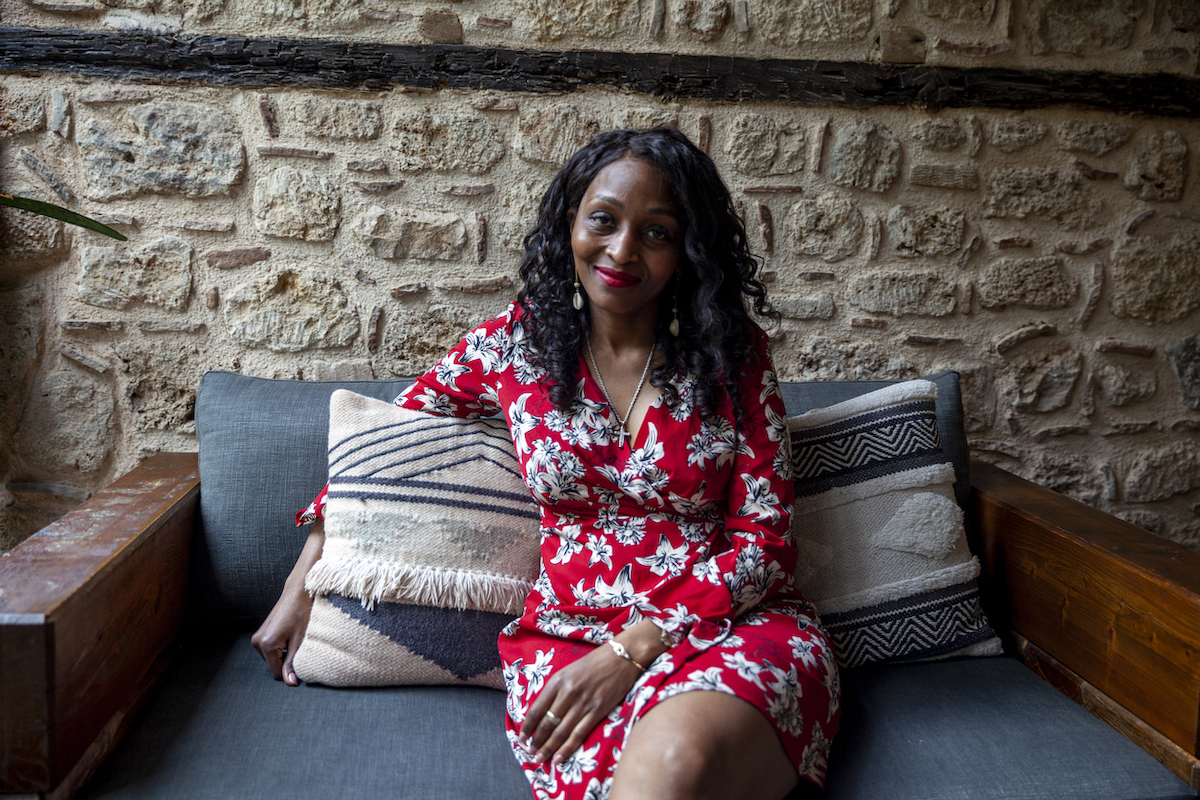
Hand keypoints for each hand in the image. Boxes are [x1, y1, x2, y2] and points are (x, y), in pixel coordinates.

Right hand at [251, 520, 323, 685]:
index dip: (290, 671)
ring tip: (294, 638)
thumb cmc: (302, 613)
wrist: (297, 592)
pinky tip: (288, 635)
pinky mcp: (259, 634)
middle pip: (273, 666)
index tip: (301, 658)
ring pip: (272, 659)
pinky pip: (270, 651)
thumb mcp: (300, 640)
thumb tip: (290, 683)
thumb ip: (293, 663)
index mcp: (267, 645)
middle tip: (298, 644)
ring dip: (283, 654)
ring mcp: (257, 638)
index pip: (277, 673)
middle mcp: (257, 642)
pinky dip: (280, 648)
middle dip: (286, 661)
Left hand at [518, 620, 667, 766]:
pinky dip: (567, 749)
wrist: (622, 656)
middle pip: (547, 723)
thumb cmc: (594, 663)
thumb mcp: (569, 671)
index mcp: (558, 681)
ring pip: (561, 732)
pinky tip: (559, 758)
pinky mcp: (598, 711)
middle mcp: (568, 692)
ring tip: (540, 759)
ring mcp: (583, 703)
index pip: (537, 709)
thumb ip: (556, 690)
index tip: (521, 738)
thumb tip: (543, 713)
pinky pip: (579, 734)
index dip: (527, 727)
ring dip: (548, 748)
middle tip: (529, 753)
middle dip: (536, 741)